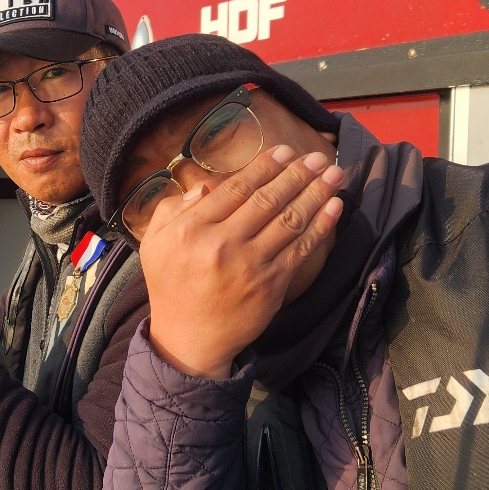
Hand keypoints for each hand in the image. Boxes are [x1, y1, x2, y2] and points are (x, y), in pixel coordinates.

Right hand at [142, 145, 343, 378]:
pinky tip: (333, 207)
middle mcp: (222, 244)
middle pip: (267, 199)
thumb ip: (170, 210)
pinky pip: (301, 249)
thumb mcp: (155, 244)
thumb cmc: (171, 286)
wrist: (190, 339)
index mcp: (192, 229)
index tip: (284, 151)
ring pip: (289, 220)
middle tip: (317, 157)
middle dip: (297, 174)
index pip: (235, 188)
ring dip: (315, 193)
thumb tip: (203, 188)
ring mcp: (250, 265)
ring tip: (332, 174)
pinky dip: (320, 226)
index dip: (264, 166)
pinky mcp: (271, 284)